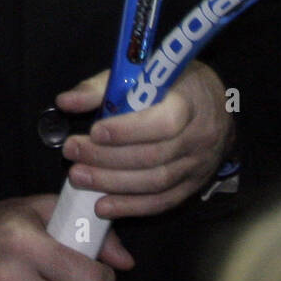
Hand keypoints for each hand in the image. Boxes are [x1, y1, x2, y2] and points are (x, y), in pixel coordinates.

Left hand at [57, 61, 233, 218]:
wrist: (216, 105)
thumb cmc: (175, 82)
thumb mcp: (143, 72)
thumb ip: (102, 87)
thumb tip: (65, 101)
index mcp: (190, 102)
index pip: (164, 123)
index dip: (128, 131)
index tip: (94, 131)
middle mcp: (199, 137)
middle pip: (153, 156)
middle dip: (107, 158)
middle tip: (73, 153)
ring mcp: (198, 165)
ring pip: (156, 183)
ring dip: (113, 184)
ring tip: (79, 177)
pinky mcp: (193, 185)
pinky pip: (162, 202)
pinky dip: (131, 207)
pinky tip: (102, 206)